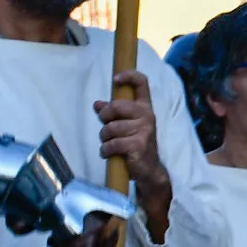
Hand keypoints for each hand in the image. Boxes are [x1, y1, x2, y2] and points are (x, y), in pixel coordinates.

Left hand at [93, 69, 171, 232]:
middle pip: (116, 105)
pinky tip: (109, 154)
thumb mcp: (125, 126)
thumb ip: (113, 114)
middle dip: (105, 117)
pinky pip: (112, 143)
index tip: (116, 79)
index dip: (128, 76)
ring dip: (104, 138)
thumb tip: (97, 104)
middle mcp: (147, 116)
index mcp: (144, 108)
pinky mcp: (138, 145)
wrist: (149, 170)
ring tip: (109, 145)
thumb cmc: (135, 145)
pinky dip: (106, 151)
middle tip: (106, 127)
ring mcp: (144, 130)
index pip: (142, 83)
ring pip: (111, 128)